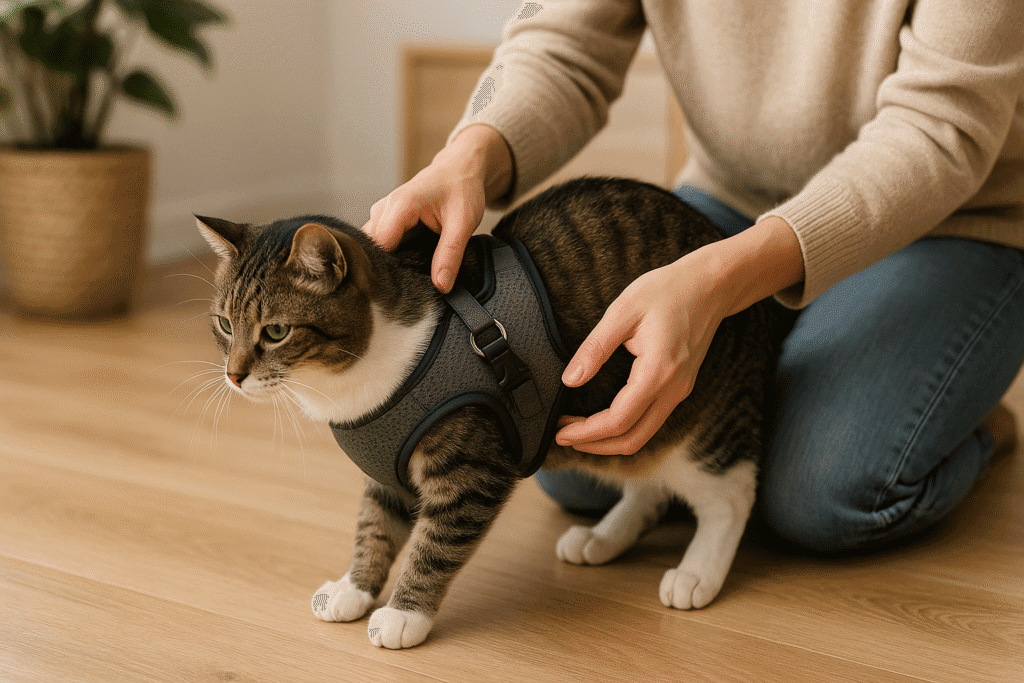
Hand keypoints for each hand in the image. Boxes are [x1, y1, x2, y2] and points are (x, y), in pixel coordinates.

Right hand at [363, 124, 512, 292]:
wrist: (461, 166)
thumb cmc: (463, 188)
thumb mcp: (464, 223)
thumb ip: (450, 255)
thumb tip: (441, 287)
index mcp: (400, 206)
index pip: (378, 248)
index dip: (385, 273)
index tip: (398, 294)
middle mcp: (384, 208)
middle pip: (371, 250)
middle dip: (385, 271)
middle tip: (404, 292)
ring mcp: (382, 213)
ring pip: (373, 247)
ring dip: (387, 264)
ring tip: (406, 280)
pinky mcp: (386, 219)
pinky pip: (380, 242)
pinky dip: (391, 256)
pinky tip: (405, 267)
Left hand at [555, 255, 726, 454]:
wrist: (710, 285)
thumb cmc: (667, 291)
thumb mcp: (623, 311)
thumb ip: (595, 348)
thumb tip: (570, 380)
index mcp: (658, 372)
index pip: (618, 420)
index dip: (586, 432)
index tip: (559, 431)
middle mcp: (673, 389)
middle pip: (632, 439)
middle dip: (595, 444)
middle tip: (563, 436)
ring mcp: (679, 391)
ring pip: (643, 435)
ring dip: (609, 440)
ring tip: (578, 430)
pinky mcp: (679, 387)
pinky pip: (651, 421)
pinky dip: (625, 428)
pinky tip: (604, 418)